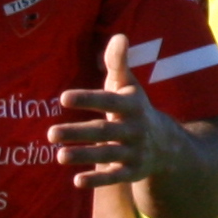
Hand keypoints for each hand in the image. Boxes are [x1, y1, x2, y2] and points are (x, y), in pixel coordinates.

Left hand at [53, 34, 169, 191]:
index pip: (108, 101)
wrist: (167, 145)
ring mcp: (134, 152)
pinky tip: (76, 181)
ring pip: (107, 155)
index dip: (87, 99)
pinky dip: (98, 180)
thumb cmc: (134, 108)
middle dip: (78, 133)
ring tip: (59, 155)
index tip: (63, 98)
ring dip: (84, 156)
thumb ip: (118, 63)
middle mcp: (134, 129)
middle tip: (50, 133)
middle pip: (104, 131)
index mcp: (131, 105)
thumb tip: (119, 36)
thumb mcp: (128, 85)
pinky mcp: (133, 172)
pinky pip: (115, 177)